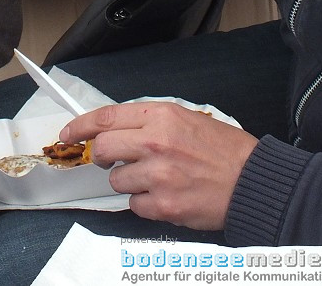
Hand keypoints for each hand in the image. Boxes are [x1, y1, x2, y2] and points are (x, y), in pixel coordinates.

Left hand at [59, 101, 258, 230]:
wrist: (253, 181)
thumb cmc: (224, 151)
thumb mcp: (187, 118)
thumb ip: (151, 122)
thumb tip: (116, 128)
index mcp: (161, 116)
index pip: (106, 117)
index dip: (81, 126)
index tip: (69, 134)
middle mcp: (156, 143)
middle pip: (102, 149)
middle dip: (101, 157)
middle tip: (111, 161)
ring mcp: (158, 175)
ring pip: (116, 180)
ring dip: (129, 181)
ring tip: (156, 178)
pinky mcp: (164, 205)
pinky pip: (134, 204)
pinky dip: (145, 202)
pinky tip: (166, 195)